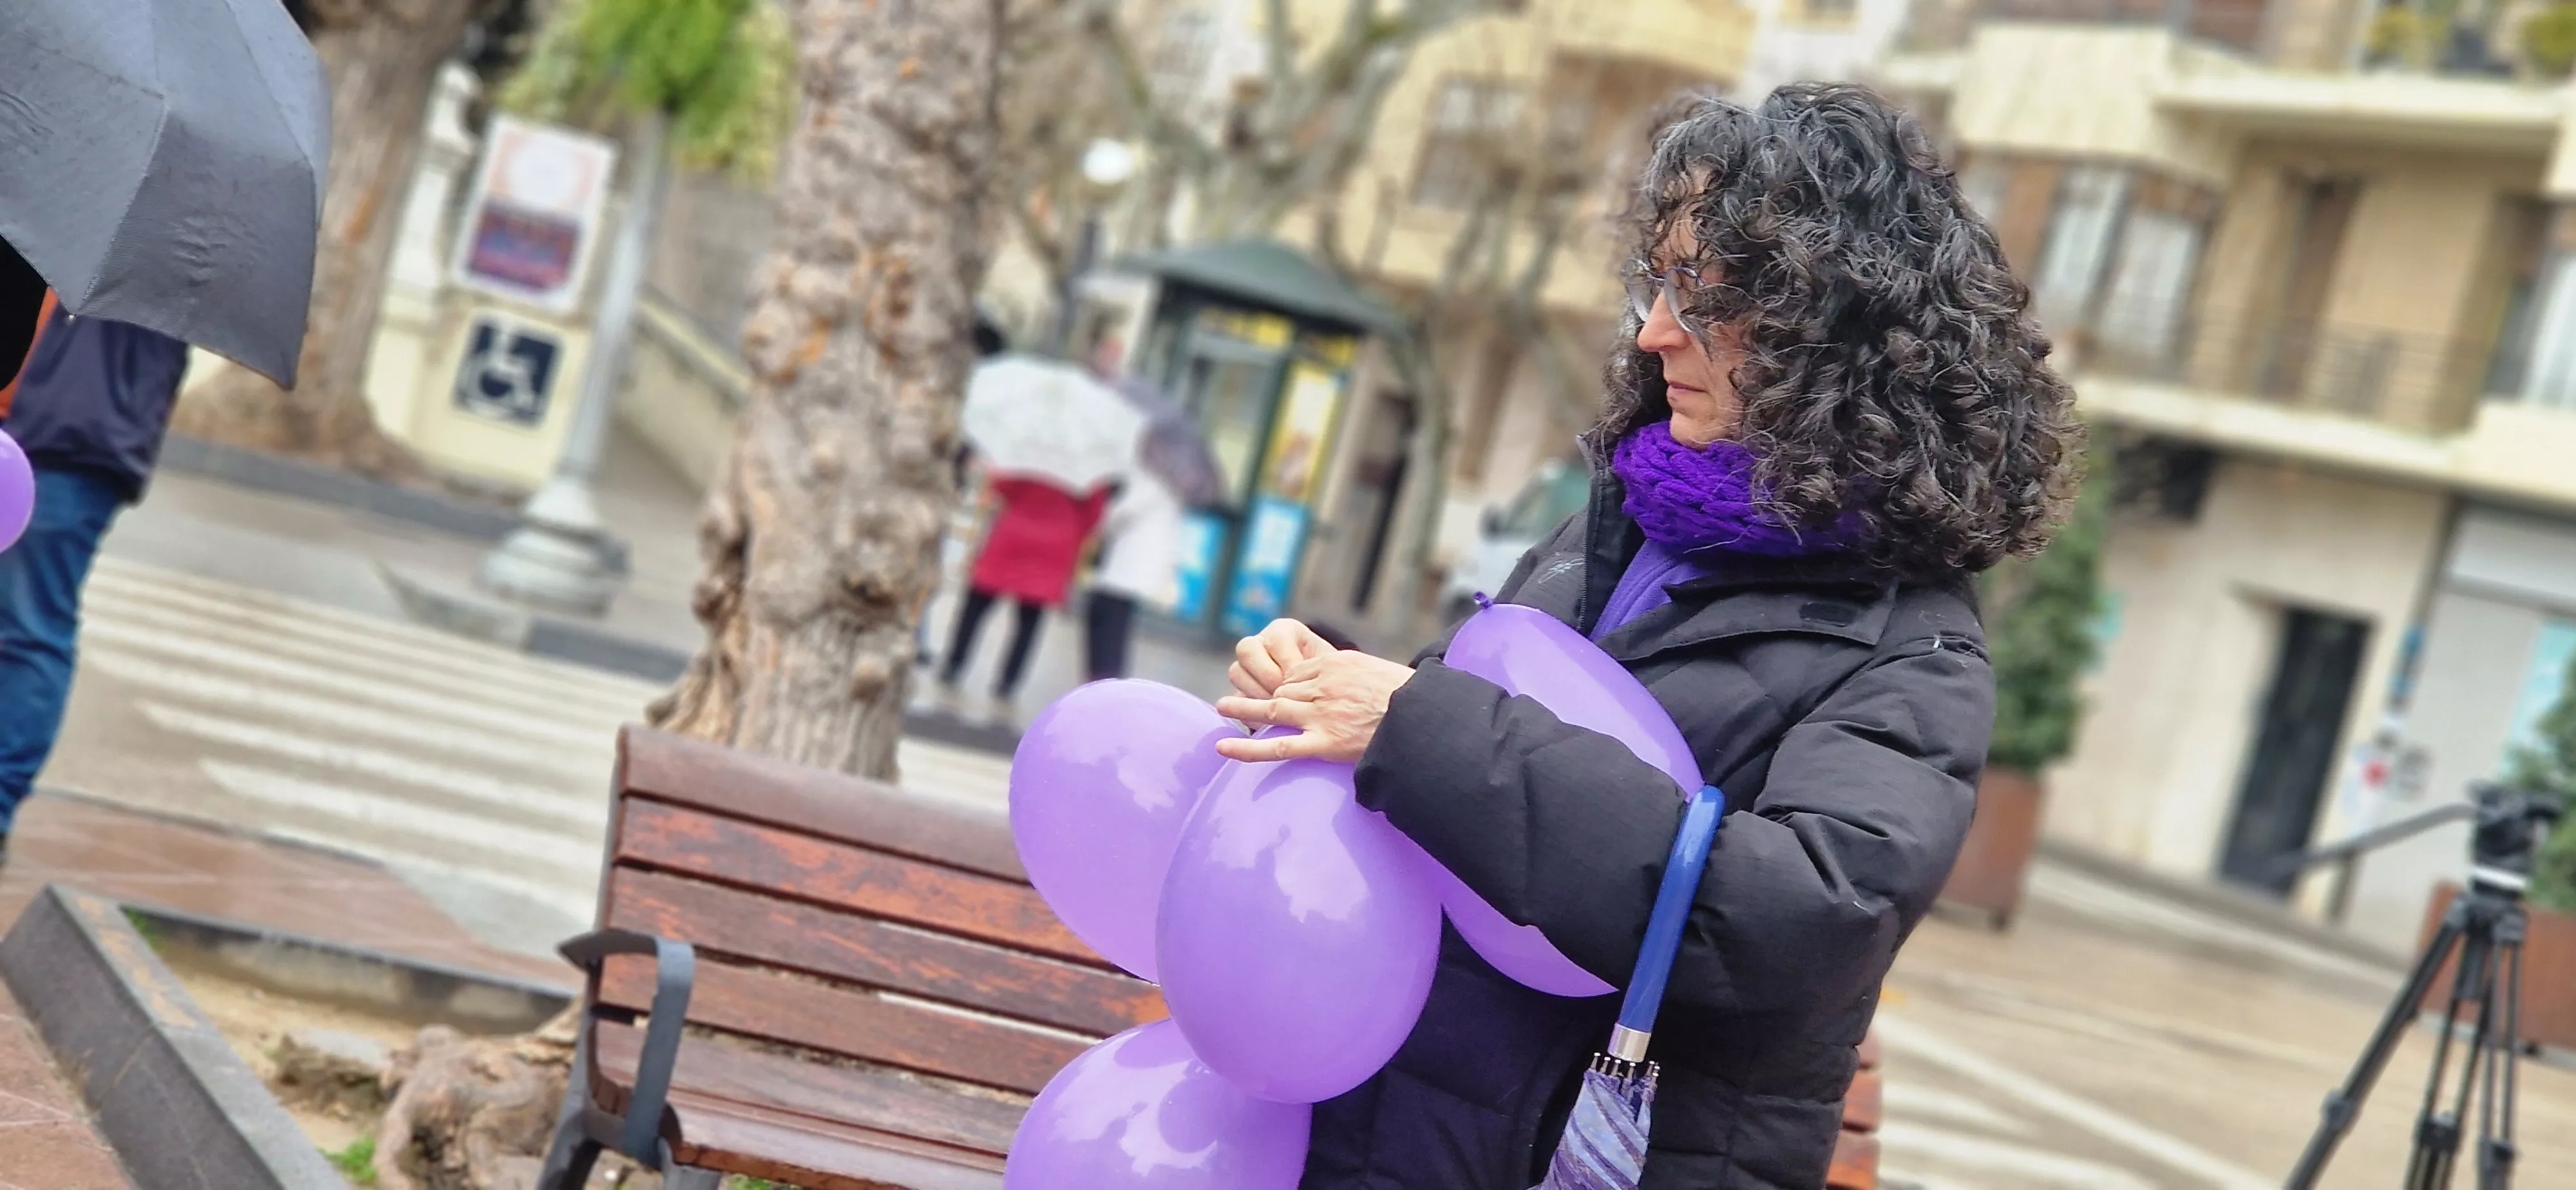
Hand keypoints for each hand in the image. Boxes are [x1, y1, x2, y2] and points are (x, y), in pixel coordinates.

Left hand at [1215, 649, 1416, 764]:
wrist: (1424, 717)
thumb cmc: (1409, 696)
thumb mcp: (1379, 670)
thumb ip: (1356, 673)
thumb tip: (1351, 680)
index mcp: (1337, 664)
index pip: (1300, 672)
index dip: (1291, 684)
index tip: (1286, 692)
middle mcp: (1323, 686)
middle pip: (1284, 688)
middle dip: (1265, 693)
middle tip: (1239, 696)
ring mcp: (1321, 715)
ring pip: (1273, 709)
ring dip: (1244, 708)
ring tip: (1221, 708)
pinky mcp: (1324, 743)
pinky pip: (1279, 747)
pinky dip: (1248, 749)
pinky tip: (1224, 749)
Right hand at [1228, 618, 1337, 699]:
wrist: (1325, 699)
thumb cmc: (1330, 680)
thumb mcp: (1329, 668)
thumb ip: (1319, 667)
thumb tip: (1307, 682)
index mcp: (1283, 631)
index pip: (1276, 639)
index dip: (1289, 663)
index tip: (1305, 681)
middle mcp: (1260, 643)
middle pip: (1247, 650)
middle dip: (1267, 676)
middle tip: (1286, 695)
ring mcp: (1246, 666)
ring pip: (1237, 672)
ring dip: (1257, 693)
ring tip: (1279, 708)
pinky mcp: (1241, 690)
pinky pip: (1236, 696)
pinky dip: (1251, 708)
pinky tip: (1269, 719)